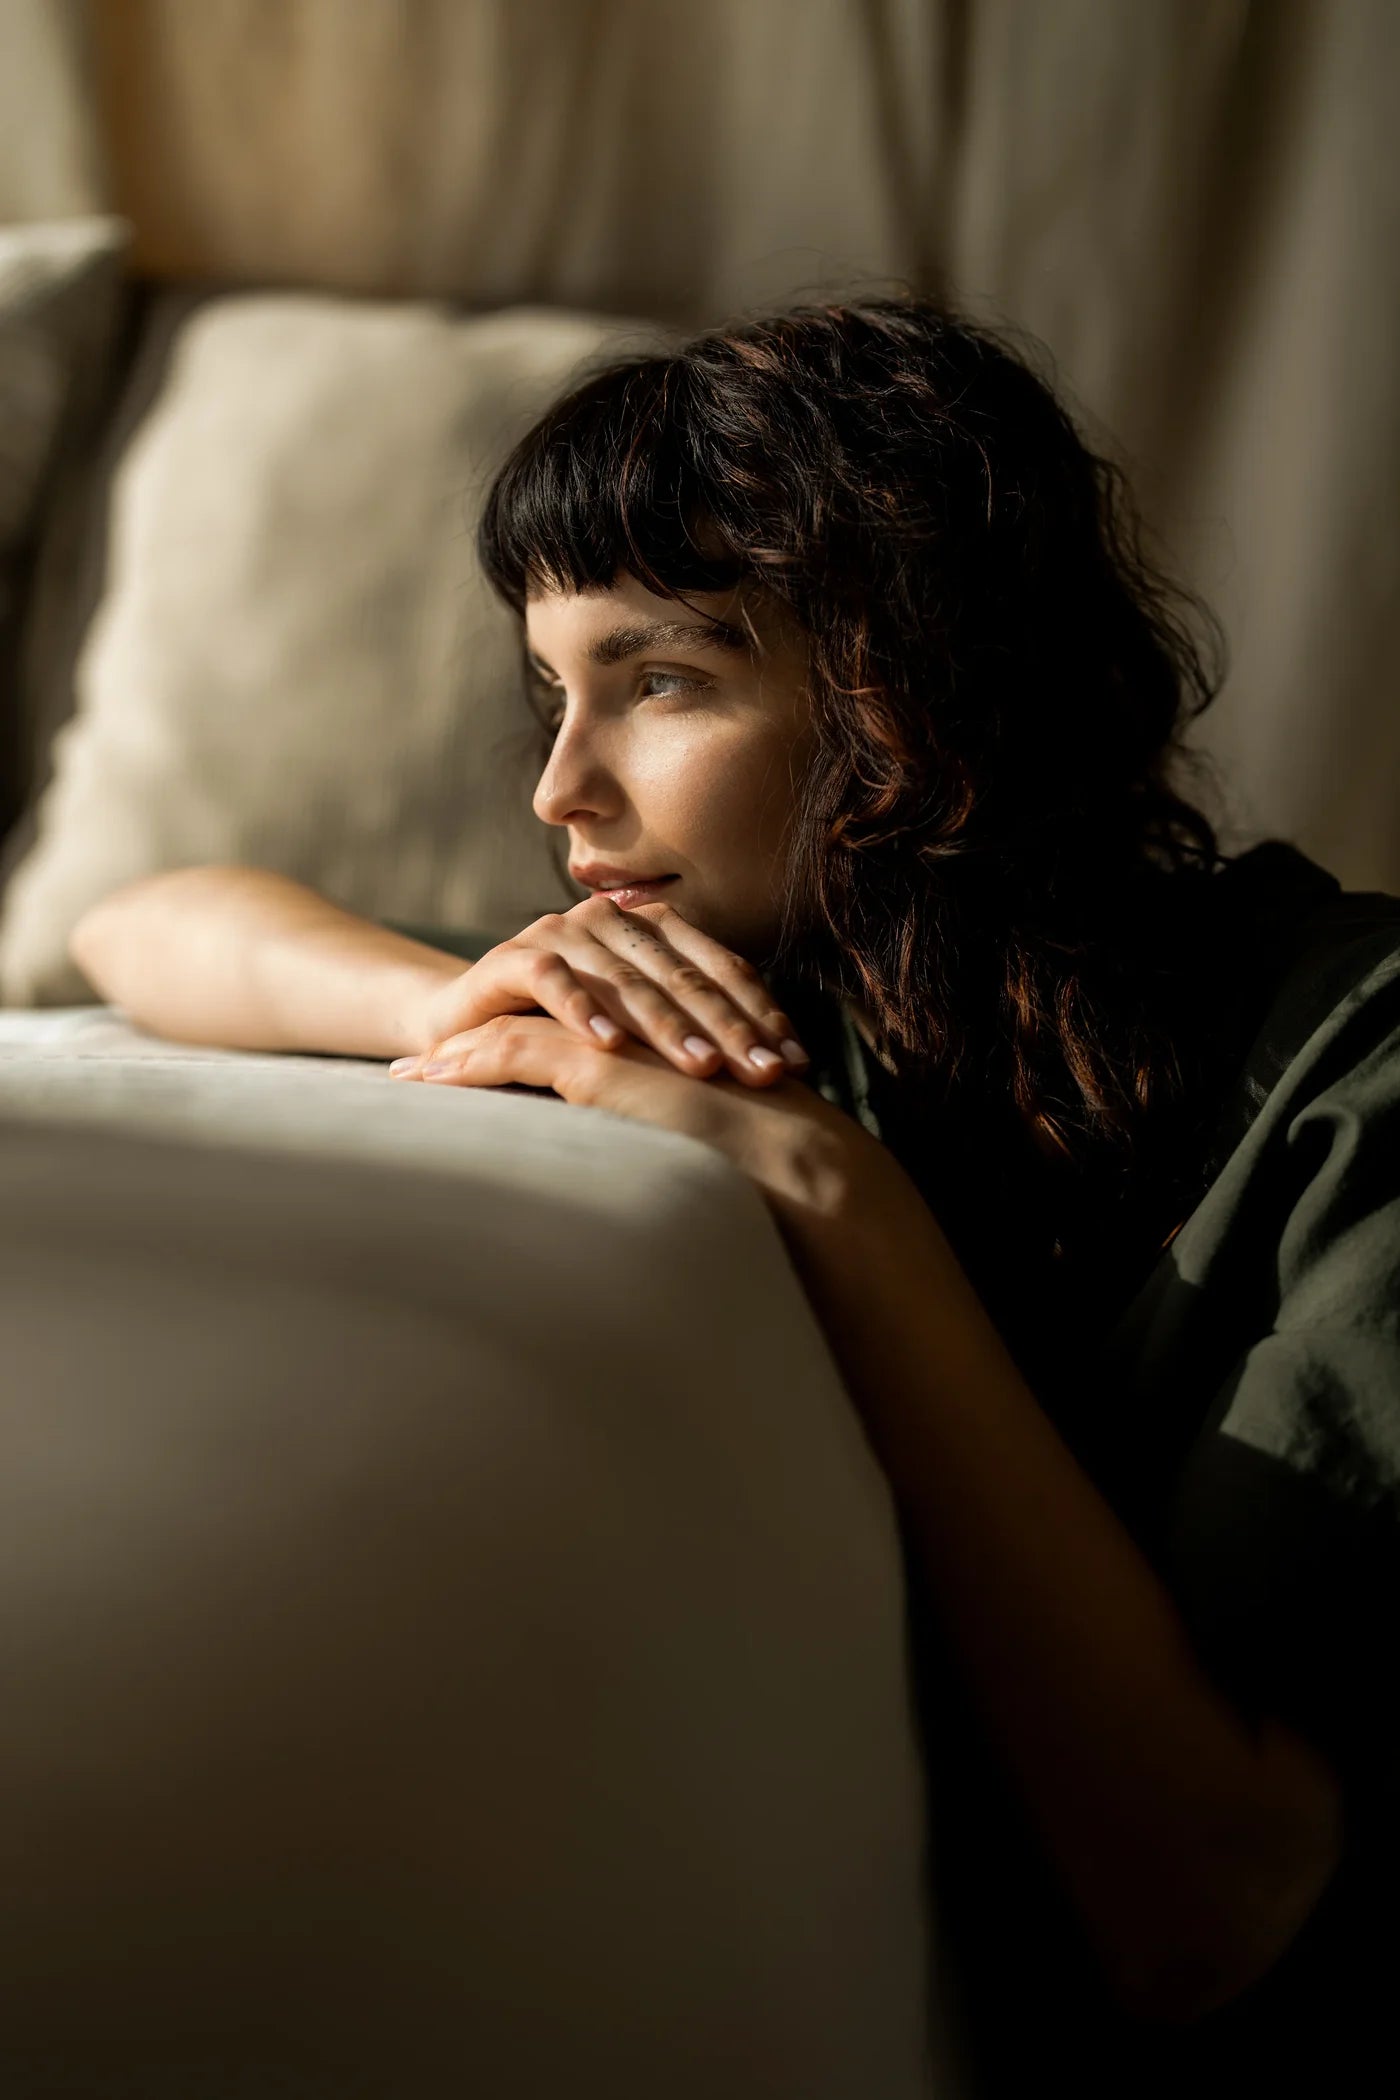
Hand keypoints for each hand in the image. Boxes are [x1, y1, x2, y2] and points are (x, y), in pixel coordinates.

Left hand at [389, 1007, 891, 1239]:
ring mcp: (617, 1030)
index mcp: (662, 1033)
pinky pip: (513, 1052)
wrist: (798, 1166)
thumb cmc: (768, 1168)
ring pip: (515, 1029)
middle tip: (419, 1063)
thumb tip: (646, 1168)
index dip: (517, 1042)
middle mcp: (637, 1019)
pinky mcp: (600, 1056)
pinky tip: (423, 1080)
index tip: (471, 1065)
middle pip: (535, 1018)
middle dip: (473, 1036)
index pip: (572, 1027)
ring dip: (454, 1054)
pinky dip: (463, 1065)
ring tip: (405, 1075)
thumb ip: (670, 1128)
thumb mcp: (704, 1137)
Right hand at [404, 895, 810, 1087]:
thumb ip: (696, 1036)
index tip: (798, 1064)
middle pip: (684, 978)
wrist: (468, 1027)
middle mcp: (613, 921)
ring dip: (667, 1027)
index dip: (762, 1015)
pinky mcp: (511, 957)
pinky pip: (552, 981)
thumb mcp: (641, 1036)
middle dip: (730, 1029)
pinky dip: (581, 1012)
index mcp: (657, 930)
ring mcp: (561, 934)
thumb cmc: (569, 1038)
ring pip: (627, 981)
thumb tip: (785, 1076)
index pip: (722, 970)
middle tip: (767, 1075)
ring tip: (703, 1070)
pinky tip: (609, 1047)